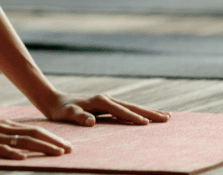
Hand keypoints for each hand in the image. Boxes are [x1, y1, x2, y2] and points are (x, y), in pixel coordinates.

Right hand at [0, 120, 72, 159]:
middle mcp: (4, 128)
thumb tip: (27, 149)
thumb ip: (9, 139)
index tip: (67, 146)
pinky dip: (13, 153)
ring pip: (23, 141)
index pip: (35, 131)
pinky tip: (23, 159)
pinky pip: (1, 149)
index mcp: (8, 126)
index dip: (52, 138)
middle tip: (70, 150)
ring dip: (41, 147)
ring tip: (56, 154)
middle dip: (54, 142)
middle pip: (34, 134)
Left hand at [44, 92, 170, 126]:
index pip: (120, 110)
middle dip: (150, 112)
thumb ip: (78, 117)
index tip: (147, 124)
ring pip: (132, 107)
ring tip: (166, 117)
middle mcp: (106, 99)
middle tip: (168, 119)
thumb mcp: (66, 114)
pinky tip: (147, 117)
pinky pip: (127, 110)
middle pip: (132, 106)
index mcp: (99, 101)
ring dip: (149, 112)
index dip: (132, 117)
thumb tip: (91, 122)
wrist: (55, 101)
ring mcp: (108, 101)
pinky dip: (140, 113)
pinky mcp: (107, 105)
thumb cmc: (60, 110)